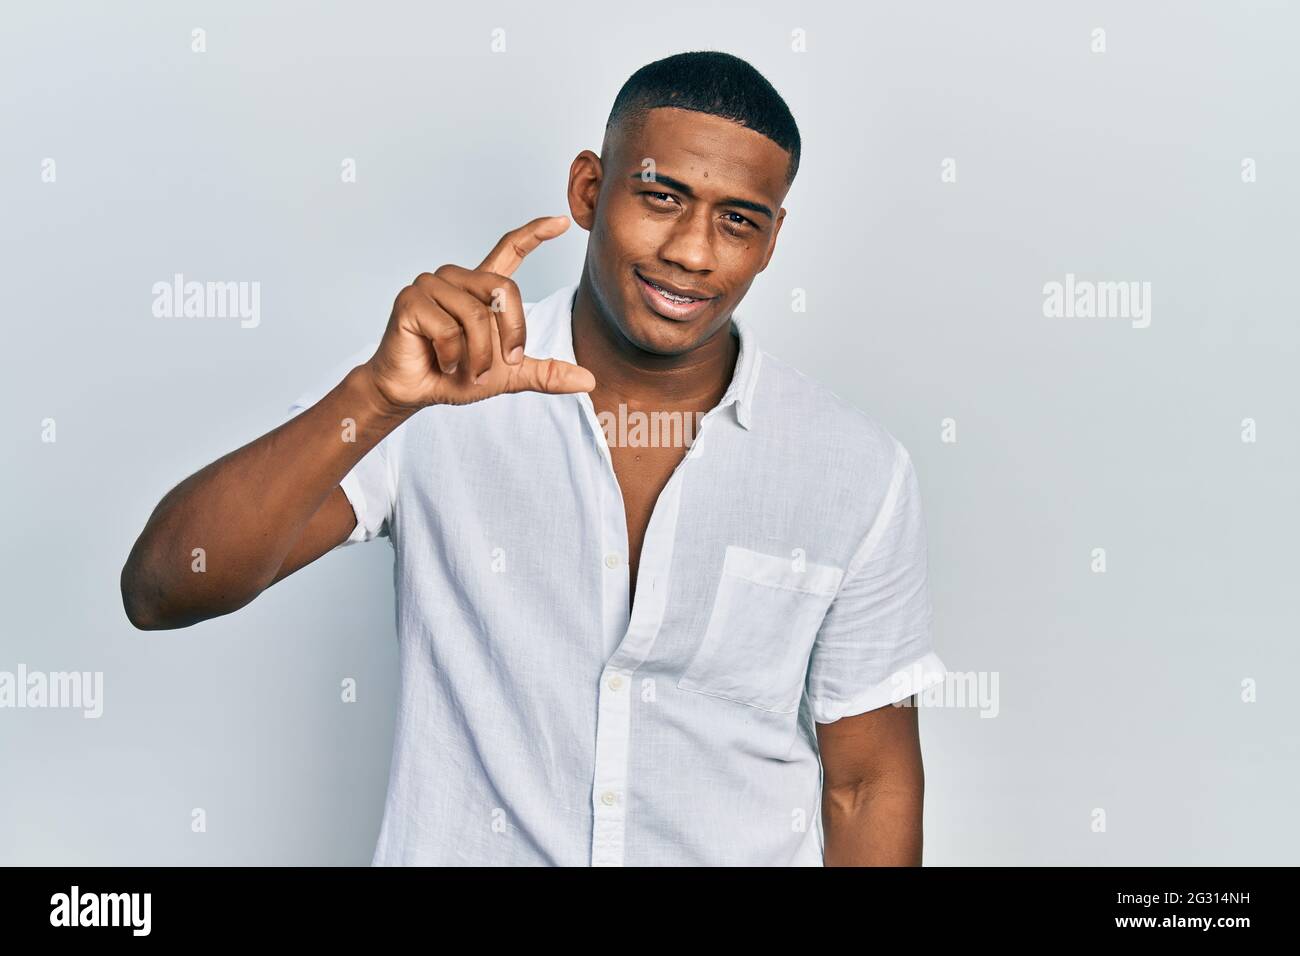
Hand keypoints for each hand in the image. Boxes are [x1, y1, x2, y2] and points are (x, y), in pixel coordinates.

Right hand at [364, 215, 594, 410]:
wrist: (415, 392)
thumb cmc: (455, 375)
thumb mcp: (508, 376)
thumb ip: (545, 373)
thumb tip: (589, 381)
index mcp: (480, 288)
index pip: (510, 249)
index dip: (535, 234)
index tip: (561, 221)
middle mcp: (456, 278)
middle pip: (504, 289)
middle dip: (511, 334)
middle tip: (503, 364)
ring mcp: (431, 285)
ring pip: (476, 314)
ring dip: (478, 356)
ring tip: (464, 370)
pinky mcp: (410, 300)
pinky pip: (448, 329)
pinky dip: (452, 357)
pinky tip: (441, 363)